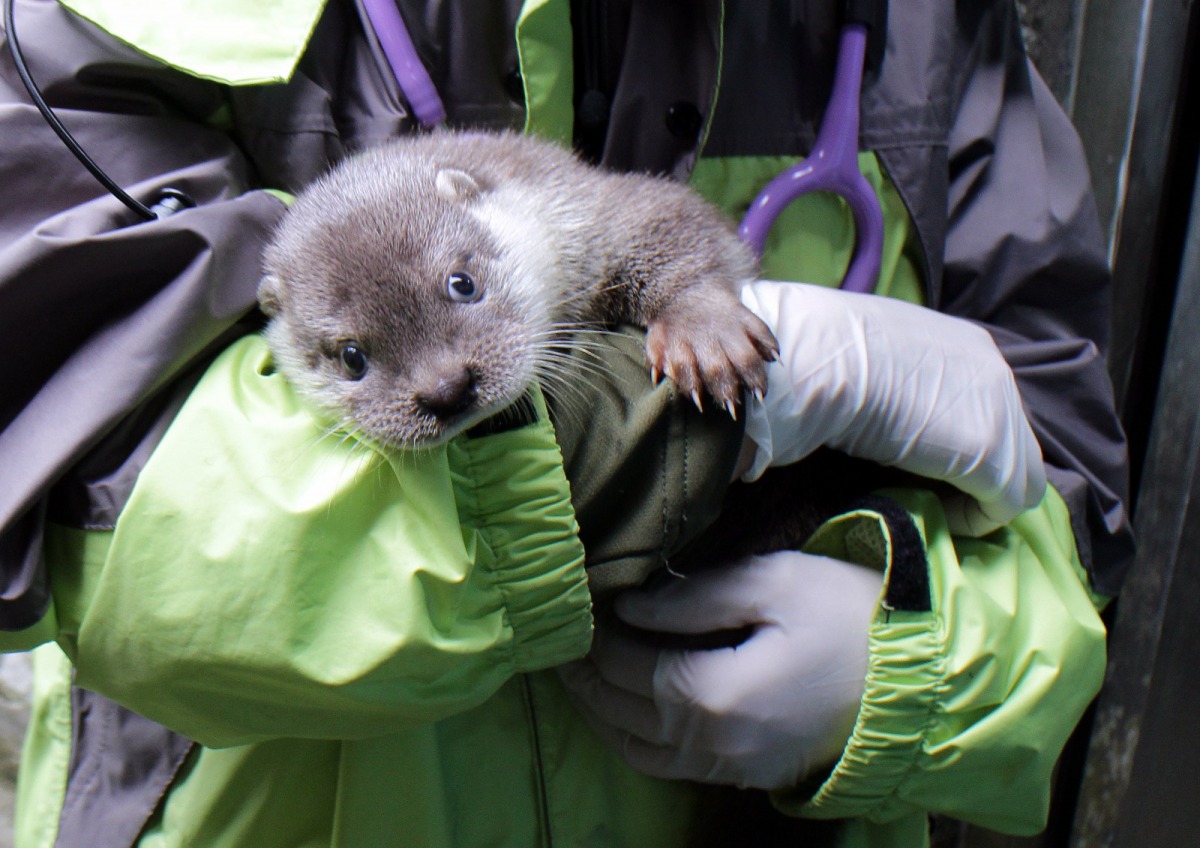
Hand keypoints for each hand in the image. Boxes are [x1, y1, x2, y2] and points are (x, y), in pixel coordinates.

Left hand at [558, 551, 880, 789]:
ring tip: (582, 679)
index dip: (599, 637)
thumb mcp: (775, 584)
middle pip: (626, 713)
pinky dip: (638, 740)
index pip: (630, 666)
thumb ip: (696, 598)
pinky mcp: (750, 774)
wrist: (923, 678)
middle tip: (563, 644)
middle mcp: (714, 744)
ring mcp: (733, 767)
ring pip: (641, 750)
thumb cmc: (851, 617)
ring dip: (604, 715)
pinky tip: (631, 712)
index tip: (583, 606)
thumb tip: (632, 608)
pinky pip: (673, 766)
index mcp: (715, 694)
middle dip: (588, 678)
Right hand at [739, 280, 1045, 533]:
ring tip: (929, 504)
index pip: (990, 404)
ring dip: (977, 498)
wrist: (829, 361)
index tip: (925, 459)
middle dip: (979, 470)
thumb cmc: (833, 355)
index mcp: (971, 347)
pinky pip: (1004, 506)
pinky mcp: (994, 459)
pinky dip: (972, 518)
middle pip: (1014, 440)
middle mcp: (999, 376)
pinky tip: (933, 514)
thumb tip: (884, 406)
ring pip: (1020, 477)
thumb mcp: (879, 358)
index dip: (962, 437)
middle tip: (930, 487)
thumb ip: (899, 379)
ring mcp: (1003, 418)